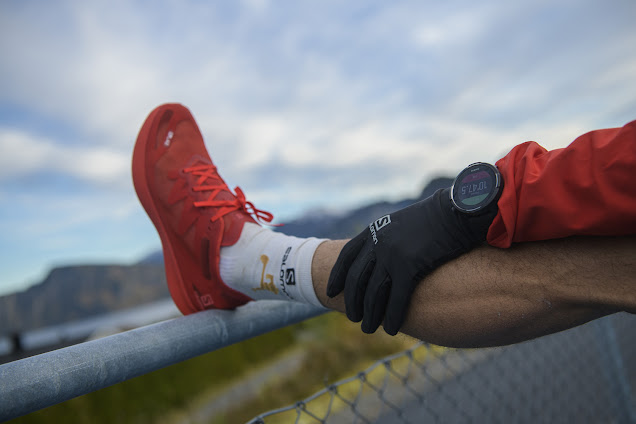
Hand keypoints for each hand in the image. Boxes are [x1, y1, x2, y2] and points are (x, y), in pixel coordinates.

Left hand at [326, 188, 493, 334]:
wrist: (456, 211)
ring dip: (370, 315)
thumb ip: (389, 237)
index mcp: (374, 231)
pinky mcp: (410, 267)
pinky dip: (392, 317)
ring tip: (368, 329)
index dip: (337, 276)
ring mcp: (392, 255)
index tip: (331, 292)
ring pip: (373, 293)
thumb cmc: (436, 217)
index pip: (346, 256)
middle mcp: (378, 243)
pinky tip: (390, 329)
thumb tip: (385, 254)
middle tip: (353, 318)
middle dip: (353, 302)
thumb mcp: (403, 222)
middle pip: (357, 279)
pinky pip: (396, 299)